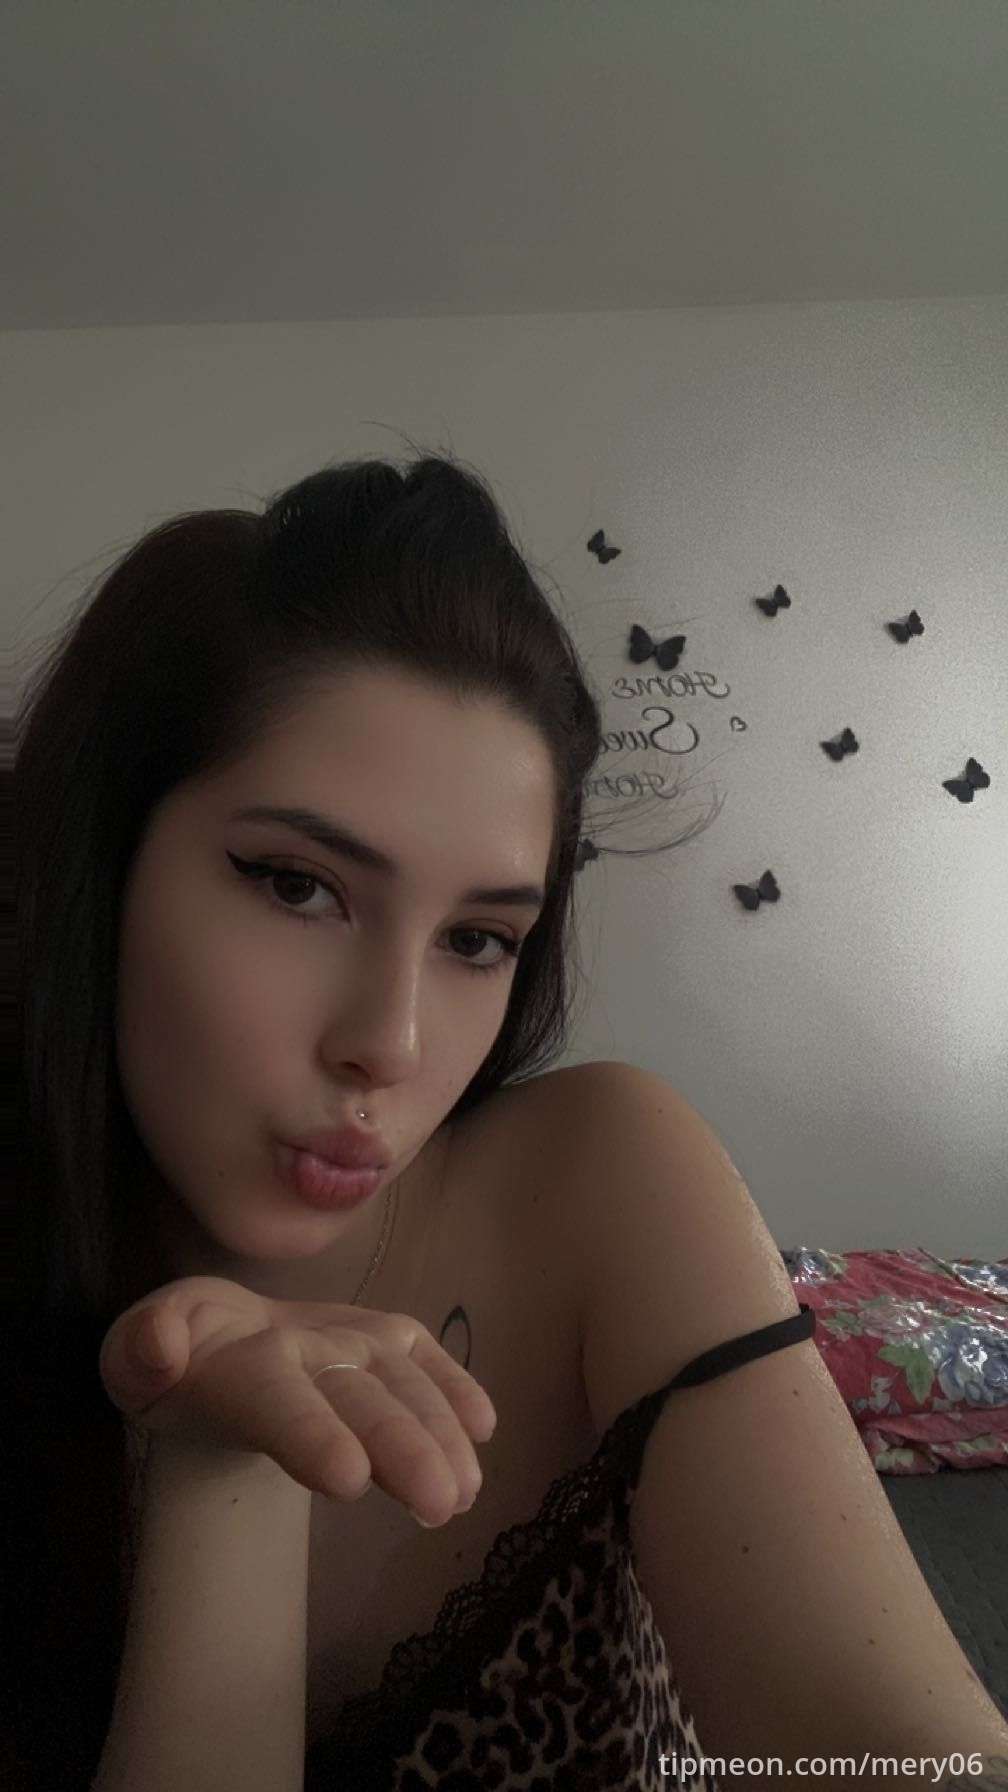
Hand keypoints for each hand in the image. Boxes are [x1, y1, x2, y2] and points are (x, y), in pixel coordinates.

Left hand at [99, 1275, 495, 1526]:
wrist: (222, 1328)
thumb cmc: (182, 1357)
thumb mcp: (131, 1355)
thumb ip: (139, 1350)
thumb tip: (159, 1354)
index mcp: (247, 1359)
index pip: (282, 1399)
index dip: (316, 1435)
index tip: (351, 1479)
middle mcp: (315, 1343)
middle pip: (362, 1398)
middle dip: (403, 1446)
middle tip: (440, 1501)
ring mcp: (361, 1337)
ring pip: (407, 1383)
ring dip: (442, 1433)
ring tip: (463, 1492)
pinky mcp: (393, 1340)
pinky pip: (432, 1360)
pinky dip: (460, 1388)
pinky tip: (482, 1430)